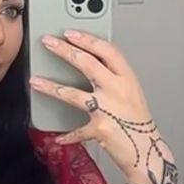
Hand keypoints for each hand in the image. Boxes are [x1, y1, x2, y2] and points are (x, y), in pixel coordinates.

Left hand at [29, 30, 171, 183]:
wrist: (147, 150)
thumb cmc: (138, 122)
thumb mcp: (131, 92)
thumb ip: (113, 78)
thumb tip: (88, 63)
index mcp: (127, 78)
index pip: (107, 51)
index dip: (87, 39)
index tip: (70, 33)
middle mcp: (118, 90)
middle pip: (87, 63)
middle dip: (64, 50)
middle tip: (48, 43)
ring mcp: (108, 109)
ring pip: (73, 93)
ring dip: (52, 87)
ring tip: (36, 81)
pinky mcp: (100, 128)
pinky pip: (78, 130)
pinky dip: (68, 135)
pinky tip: (58, 136)